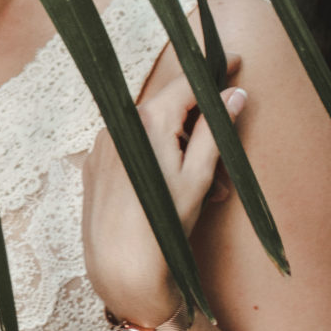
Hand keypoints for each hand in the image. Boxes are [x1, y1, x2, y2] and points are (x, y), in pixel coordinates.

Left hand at [81, 56, 245, 327]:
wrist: (120, 269)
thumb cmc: (162, 224)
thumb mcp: (198, 176)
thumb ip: (214, 131)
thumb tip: (233, 95)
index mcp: (147, 121)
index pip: (186, 84)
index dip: (213, 72)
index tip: (234, 61)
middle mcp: (118, 125)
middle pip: (170, 111)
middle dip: (201, 130)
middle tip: (225, 164)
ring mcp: (103, 146)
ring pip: (153, 135)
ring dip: (182, 153)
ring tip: (206, 191)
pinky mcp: (95, 167)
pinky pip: (133, 152)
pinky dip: (158, 163)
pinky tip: (173, 194)